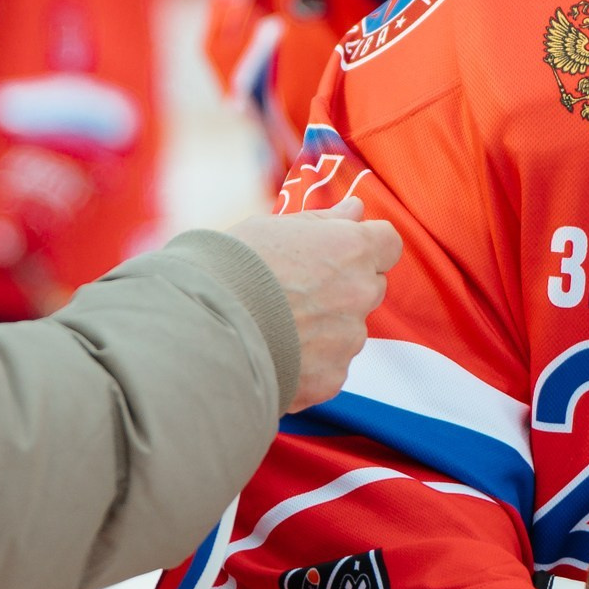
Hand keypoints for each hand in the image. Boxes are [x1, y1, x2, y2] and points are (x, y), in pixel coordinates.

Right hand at [219, 197, 400, 410]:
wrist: (200, 327)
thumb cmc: (231, 267)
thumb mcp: (274, 228)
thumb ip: (324, 222)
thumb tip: (356, 210)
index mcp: (350, 249)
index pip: (388, 243)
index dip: (365, 245)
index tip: (339, 250)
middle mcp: (359, 294)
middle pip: (370, 286)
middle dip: (345, 286)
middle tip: (297, 289)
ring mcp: (348, 340)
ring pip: (349, 329)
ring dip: (326, 326)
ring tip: (276, 324)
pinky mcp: (331, 379)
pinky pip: (331, 366)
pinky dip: (310, 362)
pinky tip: (274, 352)